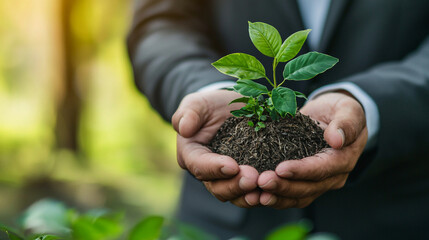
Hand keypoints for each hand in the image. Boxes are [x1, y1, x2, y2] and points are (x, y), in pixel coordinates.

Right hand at [172, 90, 260, 207]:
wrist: (230, 109)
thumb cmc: (210, 106)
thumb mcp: (197, 103)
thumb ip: (189, 113)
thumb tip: (184, 128)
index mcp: (191, 155)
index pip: (199, 166)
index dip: (215, 168)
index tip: (232, 166)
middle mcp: (207, 172)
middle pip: (217, 187)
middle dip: (235, 185)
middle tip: (253, 178)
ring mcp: (227, 178)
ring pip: (234, 195)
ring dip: (248, 195)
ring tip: (263, 191)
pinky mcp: (244, 178)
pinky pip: (250, 191)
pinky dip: (261, 194)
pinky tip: (274, 191)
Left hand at [257, 92, 367, 208]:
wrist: (332, 116)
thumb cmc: (340, 111)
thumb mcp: (348, 109)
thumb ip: (346, 123)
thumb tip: (336, 140)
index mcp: (343, 159)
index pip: (322, 169)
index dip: (301, 171)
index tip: (280, 168)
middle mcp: (332, 176)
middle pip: (307, 188)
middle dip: (283, 186)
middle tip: (262, 181)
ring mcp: (318, 183)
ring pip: (297, 197)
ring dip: (276, 197)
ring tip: (255, 194)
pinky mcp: (303, 183)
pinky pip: (288, 196)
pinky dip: (273, 197)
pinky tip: (254, 196)